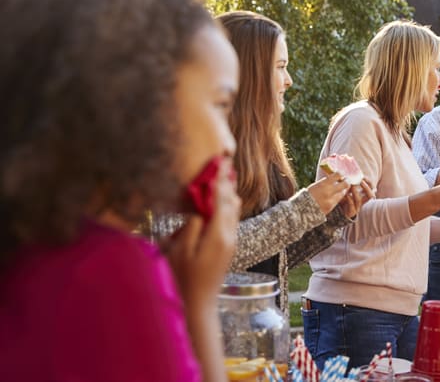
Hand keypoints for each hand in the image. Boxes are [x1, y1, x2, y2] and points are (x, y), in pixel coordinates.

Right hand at [166, 158, 240, 305]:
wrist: (199, 302)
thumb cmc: (184, 278)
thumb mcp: (180, 252)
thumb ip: (190, 228)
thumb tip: (199, 210)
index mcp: (217, 235)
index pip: (219, 200)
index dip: (218, 181)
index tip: (218, 163)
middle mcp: (229, 236)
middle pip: (231, 201)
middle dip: (226, 182)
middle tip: (224, 162)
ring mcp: (231, 241)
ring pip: (234, 210)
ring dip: (229, 193)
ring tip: (225, 175)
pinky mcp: (229, 246)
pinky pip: (231, 219)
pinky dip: (228, 205)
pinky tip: (222, 199)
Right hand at [308, 172, 351, 214]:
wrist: (301, 210)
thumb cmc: (306, 195)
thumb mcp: (315, 185)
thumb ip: (325, 182)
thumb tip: (334, 178)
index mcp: (323, 184)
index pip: (338, 175)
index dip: (341, 174)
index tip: (340, 174)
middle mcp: (329, 192)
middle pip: (346, 184)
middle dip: (346, 182)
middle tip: (345, 181)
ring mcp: (331, 201)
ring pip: (343, 193)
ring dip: (343, 190)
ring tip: (339, 189)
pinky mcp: (331, 208)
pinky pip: (338, 201)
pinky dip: (337, 198)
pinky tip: (334, 196)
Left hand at [339, 178, 373, 217]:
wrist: (340, 210)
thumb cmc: (346, 197)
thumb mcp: (350, 189)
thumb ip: (353, 182)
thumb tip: (352, 173)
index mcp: (364, 195)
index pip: (372, 188)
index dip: (369, 182)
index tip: (363, 177)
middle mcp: (363, 201)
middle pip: (370, 195)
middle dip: (366, 188)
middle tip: (360, 181)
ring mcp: (357, 207)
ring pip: (359, 200)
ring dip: (355, 192)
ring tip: (351, 186)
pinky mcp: (351, 212)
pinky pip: (352, 206)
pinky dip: (349, 200)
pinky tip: (346, 195)